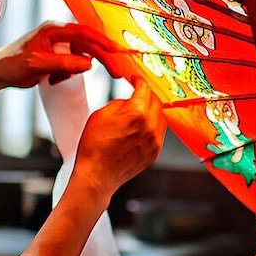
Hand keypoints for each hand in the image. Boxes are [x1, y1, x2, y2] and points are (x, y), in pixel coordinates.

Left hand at [0, 22, 117, 88]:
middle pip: (88, 45)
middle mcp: (58, 34)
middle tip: (117, 73)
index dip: (102, 41)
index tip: (117, 51)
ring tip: (55, 79)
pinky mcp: (57, 56)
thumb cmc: (13, 63)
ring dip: (74, 70)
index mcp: (54, 29)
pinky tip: (50, 80)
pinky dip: (66, 74)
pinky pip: (72, 65)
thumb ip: (64, 63)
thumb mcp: (39, 64)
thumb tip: (89, 64)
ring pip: (80, 57)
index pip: (84, 32)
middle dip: (101, 59)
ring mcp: (58, 45)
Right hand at [73, 79, 165, 197]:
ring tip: (139, 111)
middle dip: (147, 94)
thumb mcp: (101, 114)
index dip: (139, 81)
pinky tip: (140, 127)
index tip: (135, 80)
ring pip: (161, 117)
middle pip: (157, 101)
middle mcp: (150, 127)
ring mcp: (155, 141)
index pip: (144, 88)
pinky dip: (152, 126)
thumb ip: (120, 102)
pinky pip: (159, 133)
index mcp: (136, 113)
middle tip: (138, 93)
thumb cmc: (94, 147)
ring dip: (152, 110)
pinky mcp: (154, 153)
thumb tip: (130, 100)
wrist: (96, 175)